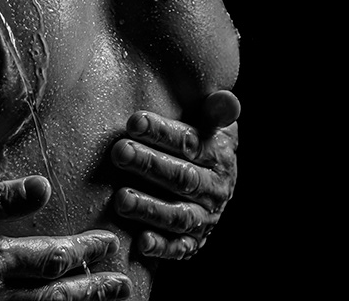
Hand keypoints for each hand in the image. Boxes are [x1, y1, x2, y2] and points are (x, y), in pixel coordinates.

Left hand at [110, 90, 239, 260]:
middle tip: (120, 153)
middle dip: (149, 165)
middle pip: (182, 177)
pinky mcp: (194, 242)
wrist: (214, 180)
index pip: (190, 142)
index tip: (133, 121)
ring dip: (150, 208)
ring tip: (121, 199)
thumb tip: (228, 100)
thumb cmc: (200, 141)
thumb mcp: (210, 122)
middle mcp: (215, 189)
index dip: (162, 132)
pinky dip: (162, 247)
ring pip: (179, 215)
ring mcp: (205, 218)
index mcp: (218, 155)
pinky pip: (180, 248)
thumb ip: (215, 111)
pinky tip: (141, 242)